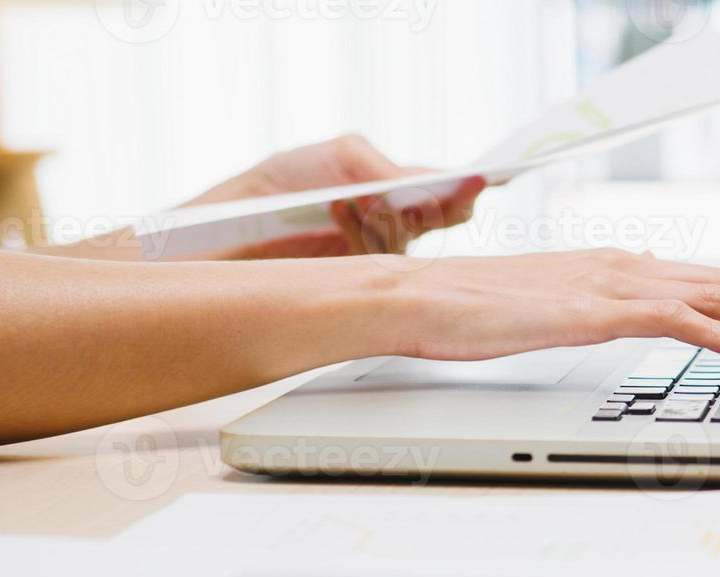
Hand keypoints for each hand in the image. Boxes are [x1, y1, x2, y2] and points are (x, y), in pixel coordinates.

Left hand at [185, 134, 484, 259]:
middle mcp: (397, 222)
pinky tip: (338, 212)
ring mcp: (380, 252)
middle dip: (445, 203)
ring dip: (387, 214)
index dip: (471, 184)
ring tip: (350, 195)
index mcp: (399, 189)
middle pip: (444, 217)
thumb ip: (378, 165)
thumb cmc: (280, 185)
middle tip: (434, 194)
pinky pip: (380, 260)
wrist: (232, 226)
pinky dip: (361, 230)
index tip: (487, 178)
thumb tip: (410, 184)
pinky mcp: (359, 278)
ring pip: (412, 238)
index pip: (448, 188)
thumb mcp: (339, 155)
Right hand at [369, 249, 719, 379]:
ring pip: (713, 296)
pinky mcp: (591, 311)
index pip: (706, 281)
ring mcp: (609, 285)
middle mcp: (621, 266)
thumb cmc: (470, 309)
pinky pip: (673, 319)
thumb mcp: (547, 310)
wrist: (420, 298)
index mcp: (613, 266)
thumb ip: (590, 311)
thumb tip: (618, 325)